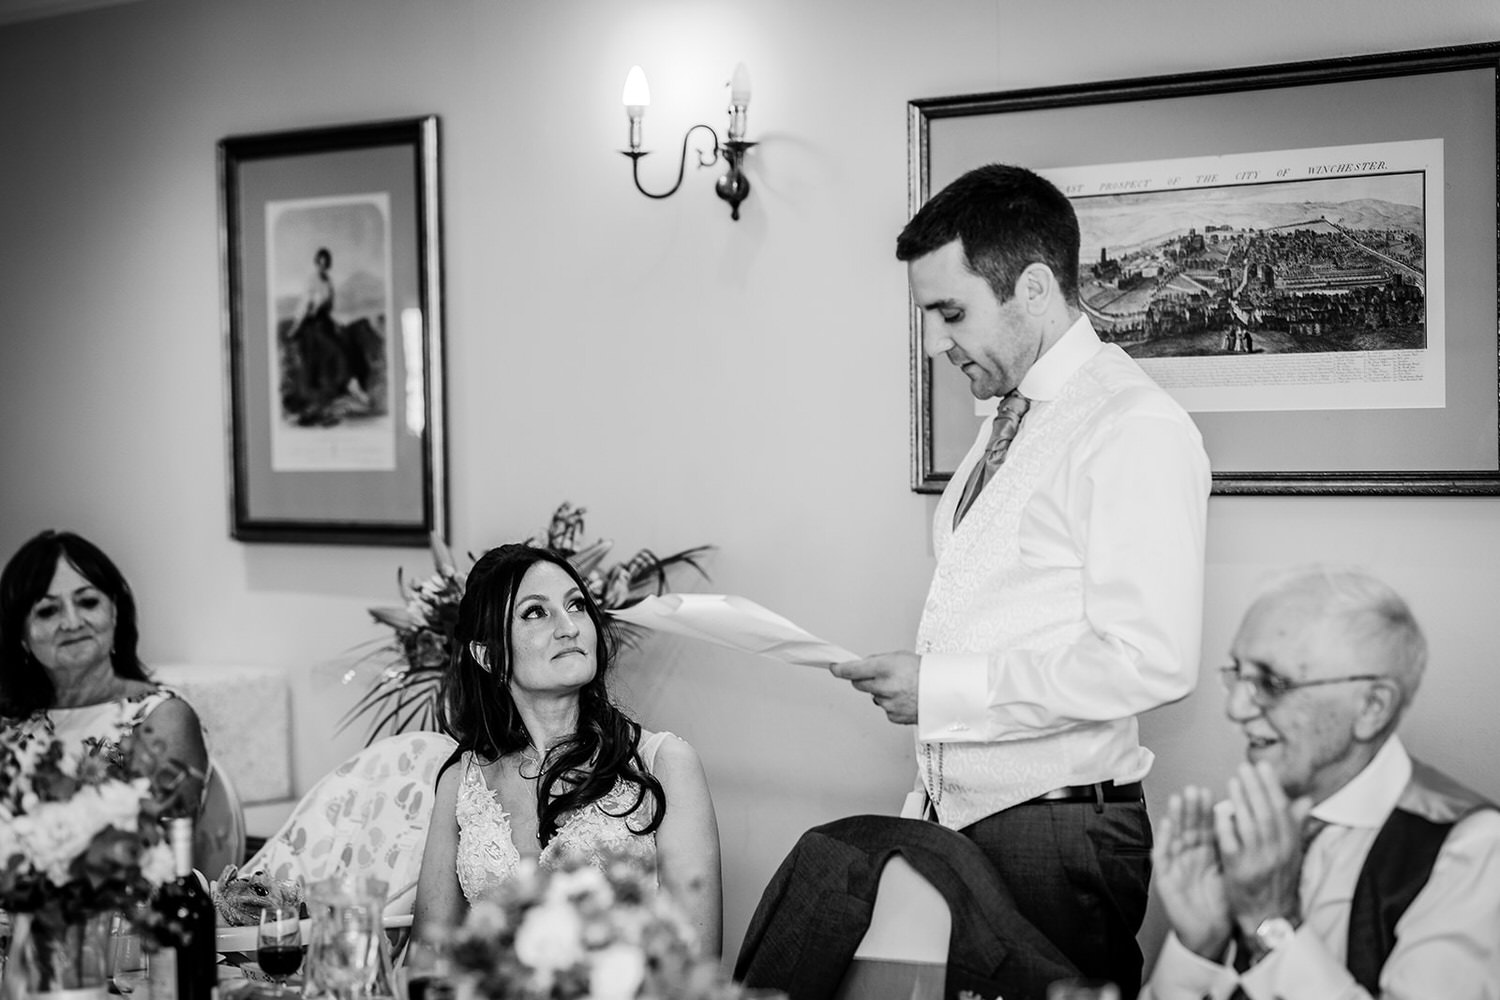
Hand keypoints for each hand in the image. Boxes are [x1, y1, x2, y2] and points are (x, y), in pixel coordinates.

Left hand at [830, 652, 919, 724]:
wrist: (945, 692)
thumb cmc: (925, 672)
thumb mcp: (900, 656)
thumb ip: (878, 661)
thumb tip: (862, 665)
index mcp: (884, 668)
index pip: (853, 670)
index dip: (840, 669)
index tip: (834, 668)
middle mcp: (884, 686)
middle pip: (858, 684)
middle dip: (862, 679)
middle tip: (878, 676)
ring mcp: (888, 703)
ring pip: (874, 697)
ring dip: (881, 692)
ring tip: (901, 687)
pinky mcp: (894, 716)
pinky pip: (885, 709)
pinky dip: (891, 704)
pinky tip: (905, 698)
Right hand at [1153, 785, 1231, 959]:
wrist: (1210, 933)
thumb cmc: (1221, 905)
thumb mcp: (1230, 873)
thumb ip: (1233, 850)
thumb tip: (1245, 824)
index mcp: (1207, 854)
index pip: (1206, 828)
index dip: (1206, 811)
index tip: (1208, 792)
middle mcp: (1190, 856)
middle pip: (1190, 827)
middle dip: (1191, 808)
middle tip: (1194, 789)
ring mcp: (1177, 865)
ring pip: (1176, 836)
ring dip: (1177, 817)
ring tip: (1179, 798)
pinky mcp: (1166, 878)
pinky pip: (1164, 856)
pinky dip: (1164, 840)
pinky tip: (1167, 825)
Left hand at [1214, 761, 1312, 935]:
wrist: (1270, 916)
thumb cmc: (1278, 880)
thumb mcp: (1292, 852)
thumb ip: (1295, 825)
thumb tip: (1306, 799)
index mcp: (1290, 844)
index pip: (1283, 810)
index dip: (1272, 787)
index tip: (1263, 766)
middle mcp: (1277, 851)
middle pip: (1267, 814)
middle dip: (1256, 788)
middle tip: (1245, 767)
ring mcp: (1258, 861)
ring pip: (1251, 826)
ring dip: (1242, 801)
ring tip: (1233, 781)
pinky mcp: (1239, 871)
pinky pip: (1231, 844)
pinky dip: (1226, 826)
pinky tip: (1219, 810)